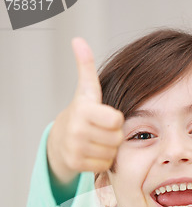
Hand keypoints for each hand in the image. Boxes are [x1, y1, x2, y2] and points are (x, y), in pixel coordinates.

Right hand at [47, 37, 123, 182]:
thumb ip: (86, 67)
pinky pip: (104, 165)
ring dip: (109, 149)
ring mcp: (76, 148)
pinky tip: (94, 152)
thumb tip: (79, 40)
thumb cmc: (81, 113)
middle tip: (103, 131)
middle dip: (114, 135)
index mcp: (84, 110)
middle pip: (117, 138)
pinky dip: (103, 161)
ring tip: (98, 141)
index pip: (117, 120)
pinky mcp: (76, 164)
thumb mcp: (85, 90)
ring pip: (112, 153)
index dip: (115, 119)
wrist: (60, 139)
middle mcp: (77, 130)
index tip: (107, 117)